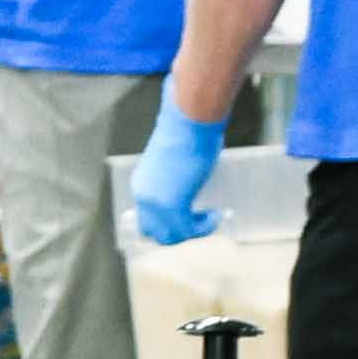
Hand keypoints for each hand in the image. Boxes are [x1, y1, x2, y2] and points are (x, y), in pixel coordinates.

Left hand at [130, 114, 226, 246]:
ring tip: (211, 218)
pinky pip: (189, 231)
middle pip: (156, 233)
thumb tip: (188, 187)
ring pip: (172, 236)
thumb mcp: (174, 163)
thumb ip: (175, 180)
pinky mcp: (173, 207)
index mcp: (141, 185)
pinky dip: (205, 227)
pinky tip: (216, 215)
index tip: (192, 215)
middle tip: (200, 223)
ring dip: (193, 232)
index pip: (149, 219)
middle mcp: (143, 198)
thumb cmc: (186, 132)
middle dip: (179, 233)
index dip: (170, 223)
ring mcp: (156, 205)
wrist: (189, 122)